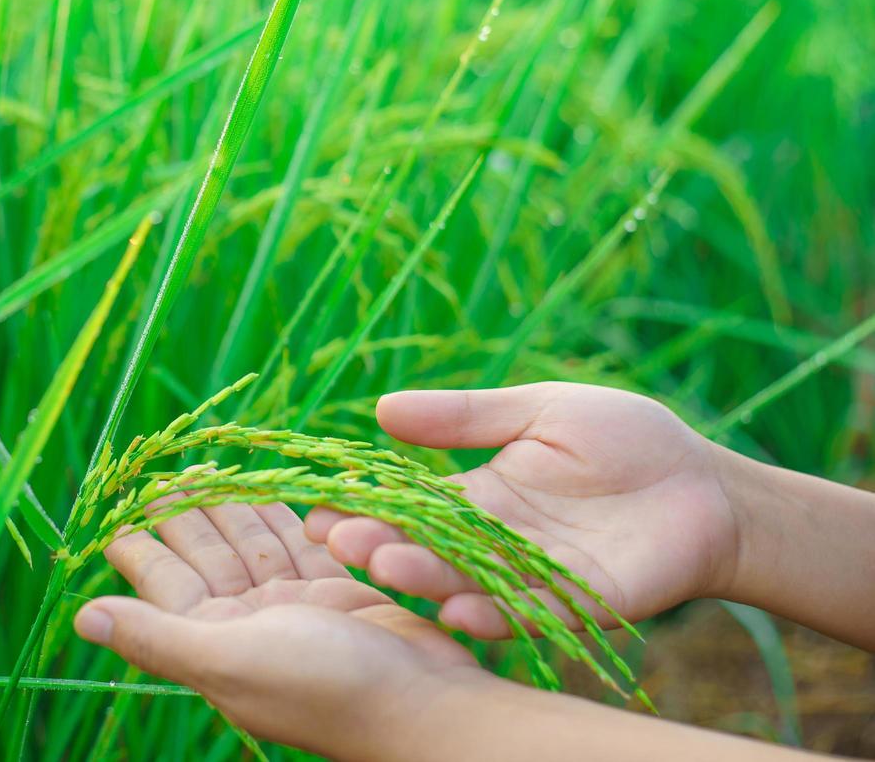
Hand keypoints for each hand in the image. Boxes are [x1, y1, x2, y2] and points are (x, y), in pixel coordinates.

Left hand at [73, 498, 493, 761]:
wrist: (425, 705)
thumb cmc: (325, 687)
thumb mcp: (229, 661)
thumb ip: (155, 637)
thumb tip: (80, 619)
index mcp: (213, 643)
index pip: (164, 581)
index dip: (139, 542)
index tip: (114, 502)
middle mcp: (247, 626)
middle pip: (206, 555)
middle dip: (184, 512)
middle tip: (163, 467)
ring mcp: (293, 609)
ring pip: (251, 544)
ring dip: (231, 505)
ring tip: (207, 465)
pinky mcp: (336, 594)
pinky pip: (298, 545)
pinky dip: (282, 515)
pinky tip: (267, 486)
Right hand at [306, 383, 743, 637]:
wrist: (707, 484)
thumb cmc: (625, 438)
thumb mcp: (536, 410)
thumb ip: (465, 418)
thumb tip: (381, 409)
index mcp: (480, 497)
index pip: (411, 507)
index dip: (367, 508)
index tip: (317, 508)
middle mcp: (497, 543)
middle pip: (431, 548)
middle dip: (384, 545)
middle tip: (338, 541)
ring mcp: (537, 575)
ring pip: (471, 583)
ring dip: (428, 580)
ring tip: (386, 567)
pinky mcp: (584, 601)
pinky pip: (533, 612)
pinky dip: (496, 615)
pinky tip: (459, 611)